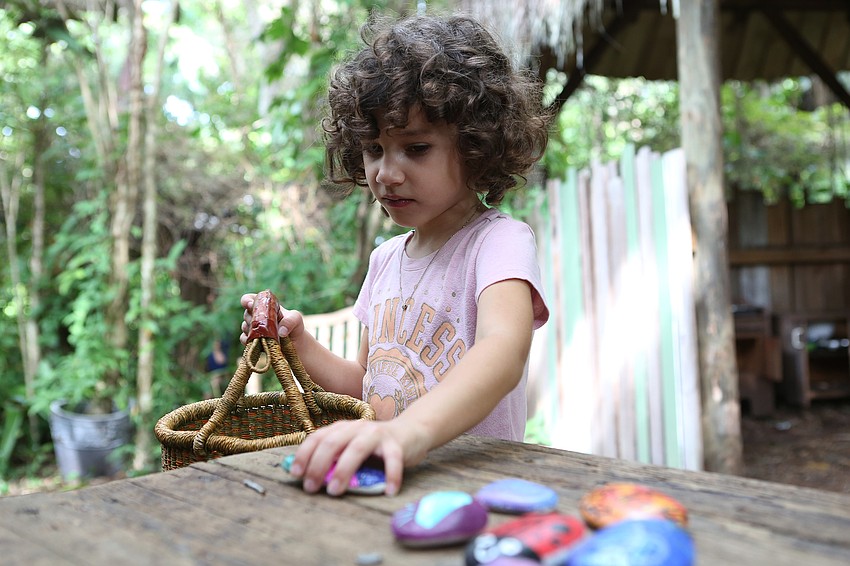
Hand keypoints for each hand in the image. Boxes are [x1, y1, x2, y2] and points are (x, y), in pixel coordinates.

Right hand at [239, 293, 304, 344]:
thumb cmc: (295, 328)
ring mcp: (255, 329)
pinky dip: (248, 340)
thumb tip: (281, 332)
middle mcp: (258, 316)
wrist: (297, 346)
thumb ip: (290, 321)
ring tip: (262, 334)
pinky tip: (256, 343)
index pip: (250, 298)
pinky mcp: (253, 342)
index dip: (247, 300)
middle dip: (251, 317)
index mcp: (266, 306)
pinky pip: (244, 339)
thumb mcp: (296, 319)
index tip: (250, 304)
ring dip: (250, 330)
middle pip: (246, 314)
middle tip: (260, 323)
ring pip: (244, 327)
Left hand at [287, 419, 430, 496]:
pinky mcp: (397, 443)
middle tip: (311, 488)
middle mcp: (357, 428)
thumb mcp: (351, 449)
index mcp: (342, 429)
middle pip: (333, 443)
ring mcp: (377, 434)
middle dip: (318, 466)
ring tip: (336, 491)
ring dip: (343, 471)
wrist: (410, 432)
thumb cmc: (375, 448)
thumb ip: (334, 459)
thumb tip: (310, 479)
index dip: (304, 454)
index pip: (318, 437)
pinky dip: (391, 476)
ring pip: (357, 449)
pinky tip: (388, 491)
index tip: (295, 474)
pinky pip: (393, 460)